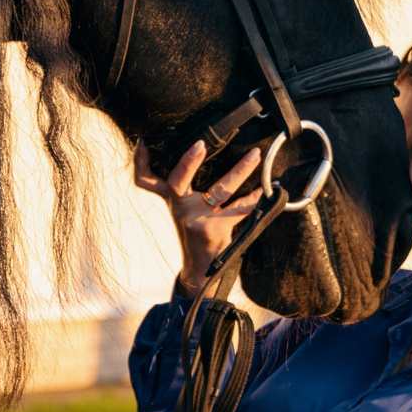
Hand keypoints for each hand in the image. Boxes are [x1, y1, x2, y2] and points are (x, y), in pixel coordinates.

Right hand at [134, 139, 263, 291]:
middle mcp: (180, 207)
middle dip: (188, 162)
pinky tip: (270, 188)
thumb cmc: (197, 232)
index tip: (143, 143)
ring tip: (255, 155)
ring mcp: (197, 219)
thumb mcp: (184, 209)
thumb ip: (185, 188)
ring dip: (240, 170)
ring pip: (220, 189)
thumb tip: (202, 150)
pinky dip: (256, 198)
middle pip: (177, 181)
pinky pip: (240, 209)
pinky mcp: (215, 229)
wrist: (202, 268)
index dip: (140, 162)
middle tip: (201, 144)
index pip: (146, 180)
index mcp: (172, 199)